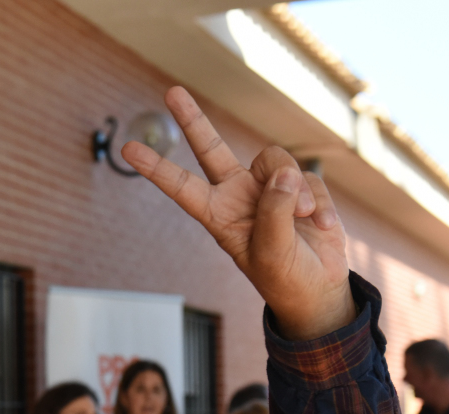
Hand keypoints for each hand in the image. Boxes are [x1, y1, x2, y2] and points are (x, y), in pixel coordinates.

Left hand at [122, 87, 353, 340]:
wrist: (317, 286)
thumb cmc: (284, 276)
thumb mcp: (273, 251)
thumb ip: (274, 212)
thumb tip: (284, 173)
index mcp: (218, 214)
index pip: (181, 187)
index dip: (156, 169)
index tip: (126, 150)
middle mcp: (237, 194)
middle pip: (211, 149)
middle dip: (193, 120)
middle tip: (171, 92)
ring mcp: (268, 187)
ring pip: (277, 160)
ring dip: (296, 190)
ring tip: (305, 219)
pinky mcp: (299, 185)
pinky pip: (310, 178)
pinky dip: (321, 202)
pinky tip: (322, 225)